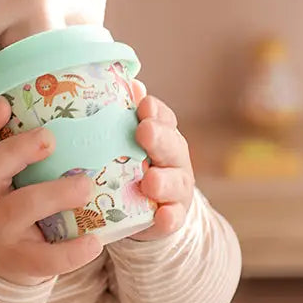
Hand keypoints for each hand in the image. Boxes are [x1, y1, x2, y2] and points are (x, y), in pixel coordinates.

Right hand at [0, 97, 102, 285]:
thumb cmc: (6, 204)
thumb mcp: (0, 177)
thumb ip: (22, 147)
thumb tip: (76, 106)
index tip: (3, 104)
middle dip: (18, 151)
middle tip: (50, 139)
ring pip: (18, 209)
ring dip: (53, 194)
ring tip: (85, 185)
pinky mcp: (19, 261)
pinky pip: (44, 258)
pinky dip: (71, 252)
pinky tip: (96, 241)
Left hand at [129, 80, 194, 240]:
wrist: (153, 212)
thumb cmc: (133, 167)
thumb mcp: (128, 142)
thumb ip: (126, 117)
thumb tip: (130, 84)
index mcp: (163, 136)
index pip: (164, 118)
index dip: (155, 111)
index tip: (143, 105)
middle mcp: (174, 160)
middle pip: (171, 146)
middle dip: (159, 138)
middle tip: (145, 131)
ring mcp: (176, 190)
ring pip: (174, 183)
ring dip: (163, 180)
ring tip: (150, 180)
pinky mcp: (172, 218)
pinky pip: (173, 219)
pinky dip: (168, 218)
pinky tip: (161, 216)